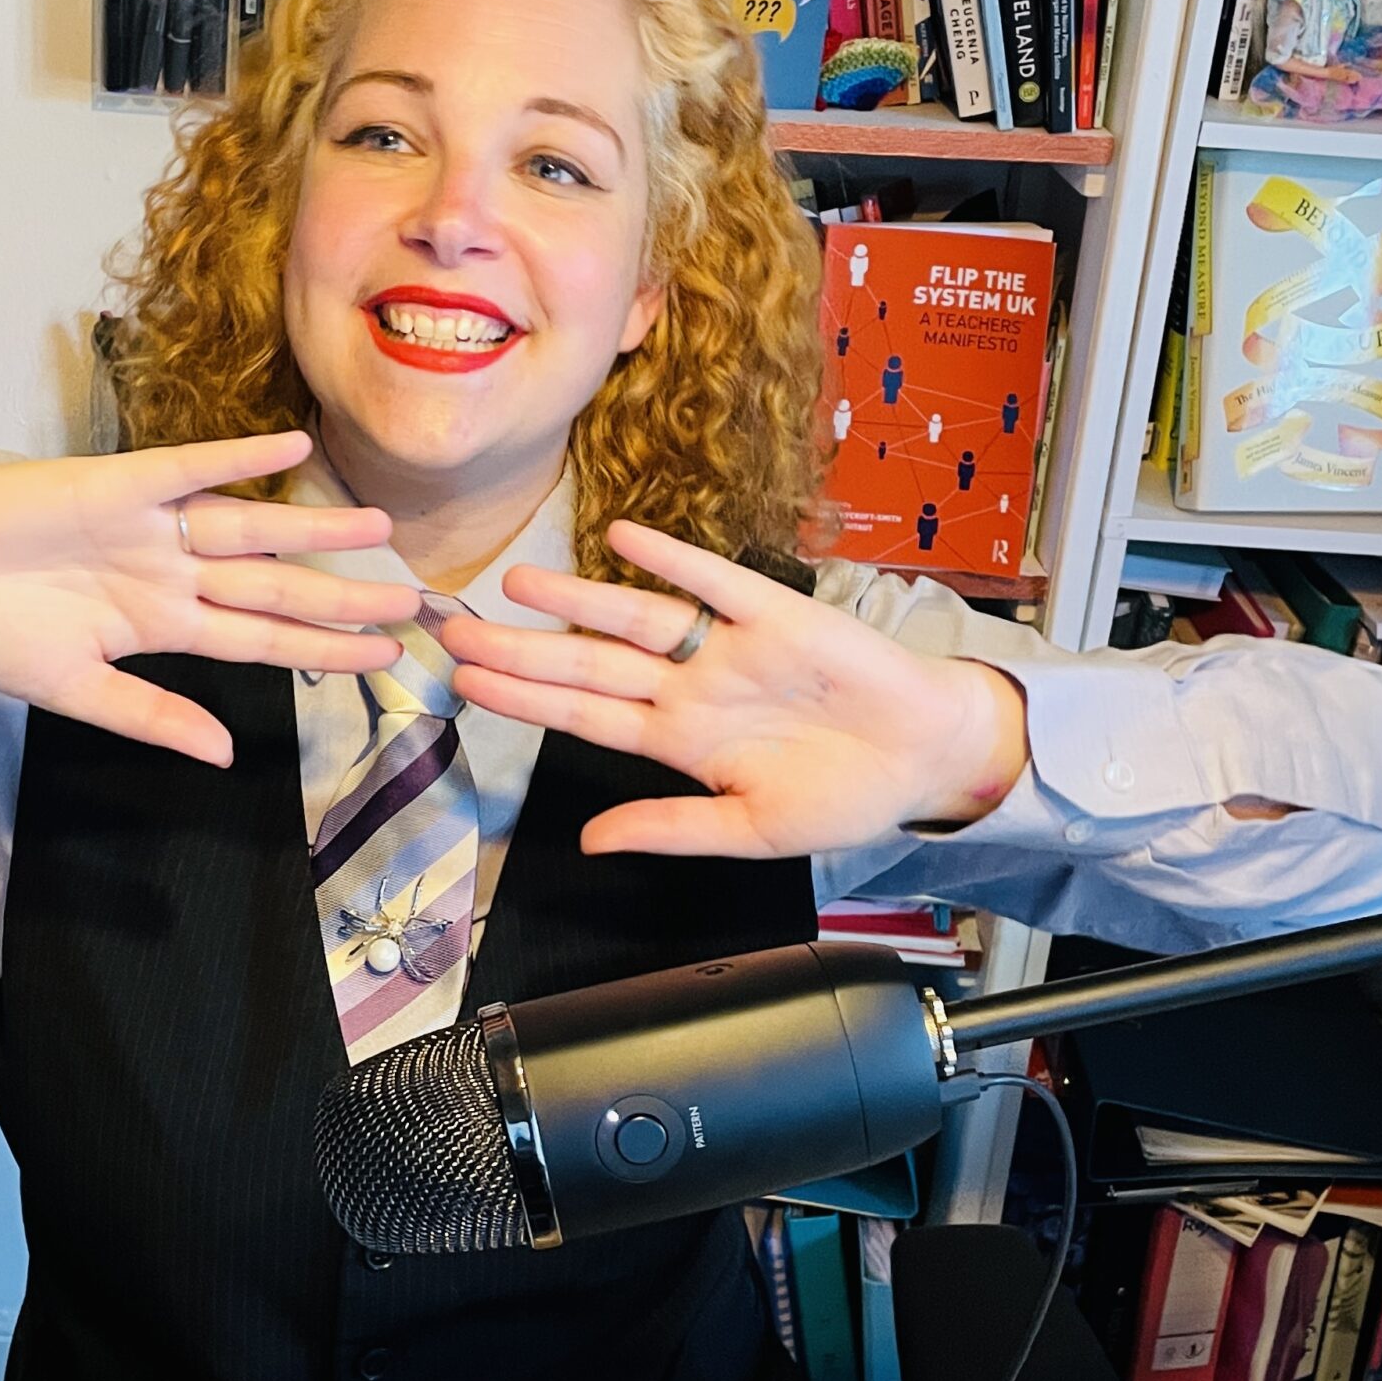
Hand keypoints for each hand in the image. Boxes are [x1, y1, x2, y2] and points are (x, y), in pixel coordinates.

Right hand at [0, 432, 415, 764]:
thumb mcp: (72, 690)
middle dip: (343, 597)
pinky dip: (238, 457)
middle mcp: (174, 573)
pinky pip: (190, 466)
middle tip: (416, 604)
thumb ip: (148, 716)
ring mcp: (153, 527)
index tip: (386, 661)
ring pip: (250, 527)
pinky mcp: (120, 484)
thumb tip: (221, 759)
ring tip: (379, 529)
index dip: (324, 649)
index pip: (263, 640)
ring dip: (314, 529)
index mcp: (165, 626)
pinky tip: (292, 450)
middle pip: (275, 585)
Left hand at [439, 519, 1030, 858]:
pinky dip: (667, 559)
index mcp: (680, 742)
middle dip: (521, 649)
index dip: (523, 699)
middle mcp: (691, 687)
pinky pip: (711, 582)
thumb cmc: (846, 794)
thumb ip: (671, 831)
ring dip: (576, 600)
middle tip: (454, 629)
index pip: (583, 715)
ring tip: (515, 584)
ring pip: (635, 618)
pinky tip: (621, 539)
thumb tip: (592, 842)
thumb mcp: (752, 831)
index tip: (465, 683)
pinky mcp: (775, 614)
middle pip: (590, 664)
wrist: (927, 756)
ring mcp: (728, 648)